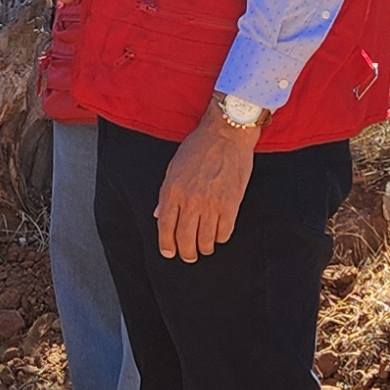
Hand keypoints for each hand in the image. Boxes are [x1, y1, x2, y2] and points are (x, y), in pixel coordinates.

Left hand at [155, 110, 260, 261]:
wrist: (226, 133)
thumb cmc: (199, 147)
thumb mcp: (174, 167)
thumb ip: (165, 194)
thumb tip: (158, 215)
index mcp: (172, 190)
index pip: (165, 227)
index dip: (166, 245)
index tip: (169, 253)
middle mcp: (190, 200)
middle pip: (185, 240)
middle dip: (186, 253)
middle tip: (189, 256)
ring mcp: (211, 203)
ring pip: (206, 240)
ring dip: (204, 248)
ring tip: (205, 247)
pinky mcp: (231, 204)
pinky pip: (224, 232)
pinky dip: (221, 238)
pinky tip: (219, 234)